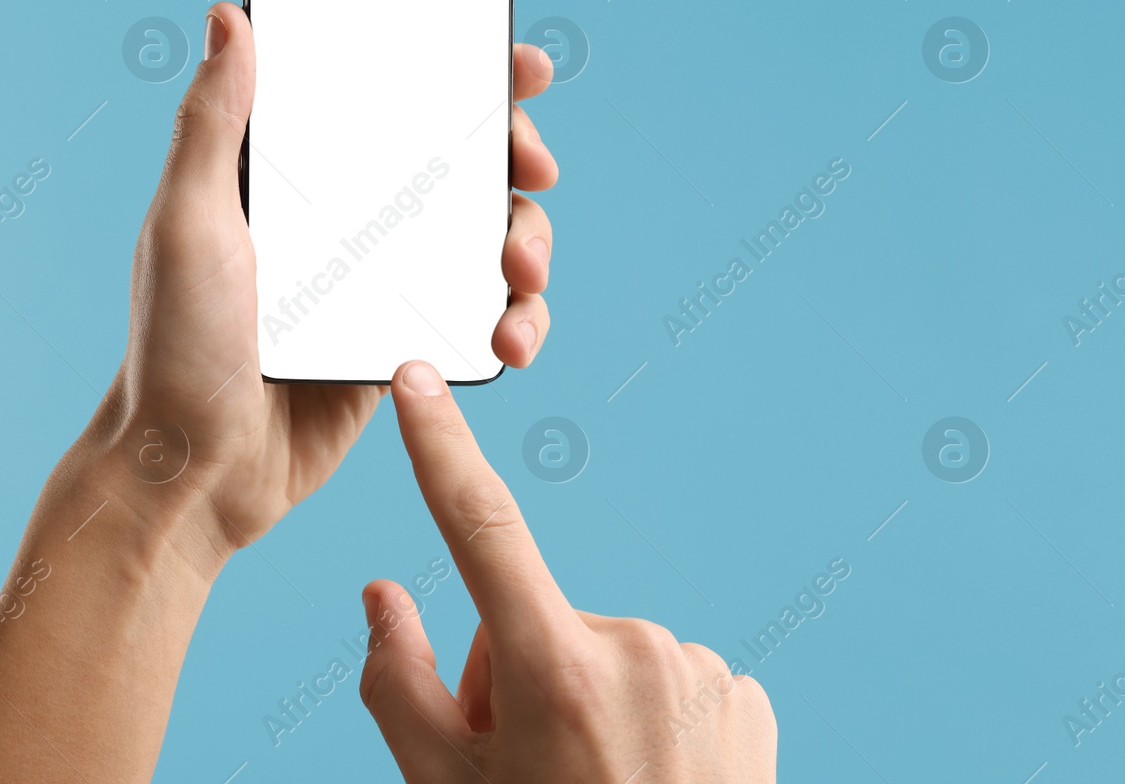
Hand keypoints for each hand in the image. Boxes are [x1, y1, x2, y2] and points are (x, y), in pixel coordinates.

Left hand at [89, 3, 559, 562]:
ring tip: (524, 277)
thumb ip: (211, 125)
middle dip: (514, 158)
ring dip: (528, 244)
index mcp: (295, 175)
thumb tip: (228, 17)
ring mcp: (379, 282)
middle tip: (535, 171)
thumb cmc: (173, 346)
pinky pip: (479, 316)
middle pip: (458, 164)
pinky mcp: (402, 343)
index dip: (460, 74)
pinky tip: (510, 340)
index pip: (387, 100)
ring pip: (483, 240)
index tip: (516, 66)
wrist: (194, 473)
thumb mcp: (186, 223)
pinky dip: (514, 321)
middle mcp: (344, 218)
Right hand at [360, 361, 777, 782]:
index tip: (416, 382)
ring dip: (582, 702)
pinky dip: (645, 717)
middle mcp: (634, 651)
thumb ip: (396, 681)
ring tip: (592, 783)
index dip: (439, 450)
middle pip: (533, 624)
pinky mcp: (742, 693)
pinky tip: (647, 779)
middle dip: (514, 678)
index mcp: (553, 671)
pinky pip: (663, 676)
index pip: (479, 531)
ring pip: (600, 652)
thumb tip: (382, 596)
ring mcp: (697, 670)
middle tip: (525, 766)